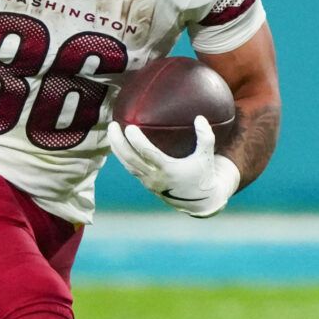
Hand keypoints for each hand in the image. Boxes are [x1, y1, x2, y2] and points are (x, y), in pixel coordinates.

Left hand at [107, 116, 240, 217]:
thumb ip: (205, 137)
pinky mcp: (145, 182)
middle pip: (130, 159)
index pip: (148, 154)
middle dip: (118, 143)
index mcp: (168, 170)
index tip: (129, 127)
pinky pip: (130, 167)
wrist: (198, 201)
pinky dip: (122, 155)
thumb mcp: (207, 157)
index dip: (137, 141)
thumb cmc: (202, 174)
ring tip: (111, 131)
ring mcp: (148, 181)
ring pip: (126, 164)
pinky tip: (118, 142)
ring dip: (116, 148)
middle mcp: (154, 176)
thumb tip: (199, 117)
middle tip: (112, 125)